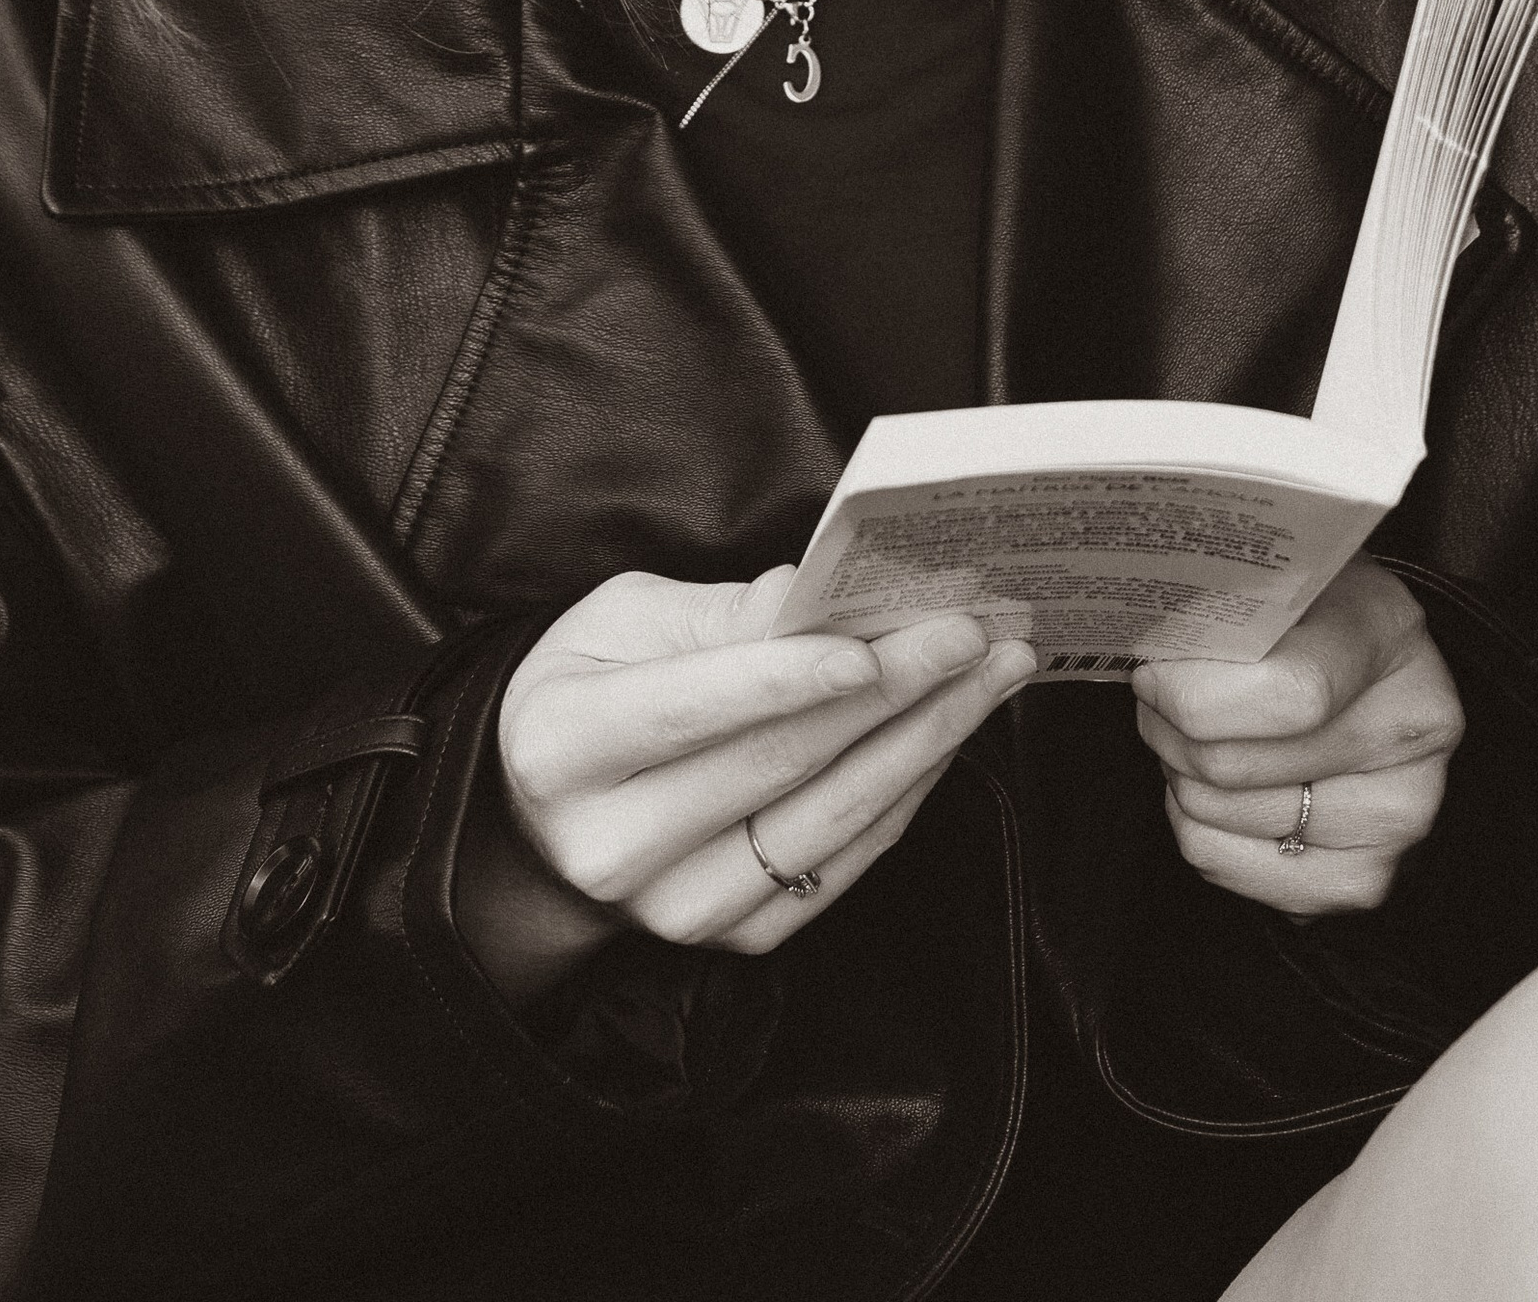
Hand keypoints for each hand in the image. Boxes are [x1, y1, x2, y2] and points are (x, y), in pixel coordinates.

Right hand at [460, 565, 1032, 996]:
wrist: (546, 811)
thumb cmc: (587, 689)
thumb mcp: (622, 620)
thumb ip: (720, 614)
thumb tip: (819, 598)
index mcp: (567, 748)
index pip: (694, 709)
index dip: (790, 678)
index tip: (875, 643)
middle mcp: (617, 845)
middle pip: (778, 764)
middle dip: (892, 691)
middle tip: (973, 633)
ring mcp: (677, 907)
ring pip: (826, 822)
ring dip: (925, 743)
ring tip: (991, 677)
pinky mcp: (734, 938)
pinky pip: (841, 864)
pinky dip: (904, 796)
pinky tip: (946, 736)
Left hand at [1133, 559, 1462, 917]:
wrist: (1361, 670)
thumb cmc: (1301, 616)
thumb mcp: (1273, 575)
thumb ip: (1221, 602)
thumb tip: (1150, 653)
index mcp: (1388, 631)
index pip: (1288, 694)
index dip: (1195, 693)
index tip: (1153, 671)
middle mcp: (1413, 731)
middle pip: (1235, 766)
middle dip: (1170, 730)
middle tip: (1160, 698)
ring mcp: (1398, 816)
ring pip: (1218, 816)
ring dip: (1179, 775)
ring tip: (1195, 735)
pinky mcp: (1361, 880)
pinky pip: (1223, 863)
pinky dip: (1197, 826)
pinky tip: (1220, 788)